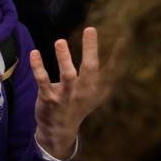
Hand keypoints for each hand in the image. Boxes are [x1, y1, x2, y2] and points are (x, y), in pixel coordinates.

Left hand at [31, 27, 109, 159]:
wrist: (59, 130)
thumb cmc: (79, 104)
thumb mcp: (97, 92)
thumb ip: (108, 72)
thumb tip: (122, 46)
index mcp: (97, 87)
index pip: (112, 69)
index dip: (119, 54)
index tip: (125, 36)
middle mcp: (84, 91)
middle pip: (90, 68)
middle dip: (91, 49)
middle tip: (90, 29)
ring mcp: (66, 95)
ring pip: (67, 75)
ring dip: (64, 58)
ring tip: (60, 42)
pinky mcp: (49, 98)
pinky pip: (43, 81)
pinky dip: (38, 67)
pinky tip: (34, 53)